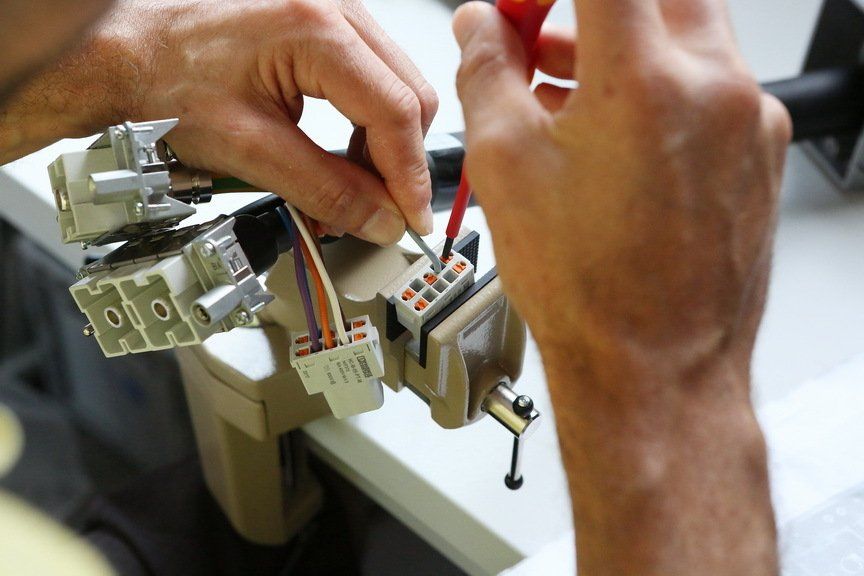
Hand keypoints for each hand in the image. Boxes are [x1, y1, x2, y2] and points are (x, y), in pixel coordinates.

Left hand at [1, 0, 437, 244]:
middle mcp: (333, 10)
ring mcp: (330, 17)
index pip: (396, 112)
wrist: (126, 58)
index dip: (409, 177)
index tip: (410, 220)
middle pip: (407, 99)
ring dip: (380, 151)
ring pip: (394, 93)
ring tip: (347, 192)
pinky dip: (360, 131)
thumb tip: (379, 220)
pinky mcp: (322, 32)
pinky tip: (336, 160)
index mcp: (315, 29)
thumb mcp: (250, 150)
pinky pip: (369, 85)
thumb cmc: (164, 85)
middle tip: (380, 213)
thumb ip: (326, 190)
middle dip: (397, 165)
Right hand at [454, 2, 789, 573]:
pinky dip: (656, 85)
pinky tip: (606, 132)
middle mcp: (716, 88)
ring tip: (558, 88)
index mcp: (647, 79)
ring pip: (686, 32)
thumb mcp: (505, 165)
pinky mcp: (758, 153)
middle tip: (539, 34)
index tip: (522, 8)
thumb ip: (486, 73)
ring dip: (621, 41)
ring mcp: (749, 121)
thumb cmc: (589, 292)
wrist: (652, 371)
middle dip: (592, 5)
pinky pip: (707, 85)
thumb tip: (481, 30)